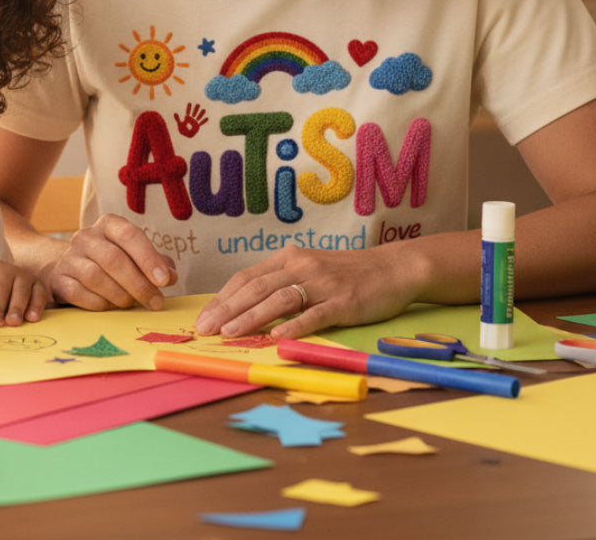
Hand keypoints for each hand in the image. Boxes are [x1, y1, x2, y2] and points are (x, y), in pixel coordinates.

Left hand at [0, 259, 49, 326]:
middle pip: (1, 287)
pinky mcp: (38, 284)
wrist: (9, 281)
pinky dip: (36, 305)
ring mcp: (23, 275)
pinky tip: (32, 318)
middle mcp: (5, 269)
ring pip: (21, 290)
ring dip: (17, 307)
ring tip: (13, 322)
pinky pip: (39, 294)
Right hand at [44, 213, 177, 311]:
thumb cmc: (112, 261)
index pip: (129, 235)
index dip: (148, 258)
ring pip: (95, 277)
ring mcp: (69, 257)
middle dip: (138, 283)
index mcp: (108, 224)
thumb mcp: (135, 256)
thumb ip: (156, 263)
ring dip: (119, 295)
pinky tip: (111, 306)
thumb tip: (171, 276)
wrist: (71, 267)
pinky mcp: (57, 278)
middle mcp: (86, 236)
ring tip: (132, 303)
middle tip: (155, 302)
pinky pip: (78, 293)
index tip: (164, 280)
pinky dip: (99, 303)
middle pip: (113, 259)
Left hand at [173, 103, 208, 138]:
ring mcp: (195, 122)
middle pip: (194, 112)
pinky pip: (201, 123)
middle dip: (196, 109)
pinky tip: (207, 118)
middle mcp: (192, 119)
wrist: (186, 135)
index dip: (189, 107)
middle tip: (198, 104)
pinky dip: (204, 121)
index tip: (189, 103)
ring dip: (201, 113)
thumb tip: (175, 113)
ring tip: (204, 109)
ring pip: (199, 116)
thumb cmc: (182, 129)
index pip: (188, 111)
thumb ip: (177, 119)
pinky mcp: (198, 126)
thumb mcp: (179, 124)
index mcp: (187, 118)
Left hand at [193, 244, 427, 339]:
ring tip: (230, 334)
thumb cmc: (347, 273)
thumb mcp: (309, 269)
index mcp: (289, 257)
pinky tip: (278, 338)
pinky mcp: (344, 301)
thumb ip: (281, 282)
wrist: (393, 268)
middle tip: (205, 329)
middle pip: (256, 288)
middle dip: (227, 310)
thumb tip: (244, 305)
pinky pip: (315, 314)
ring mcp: (323, 283)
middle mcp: (302, 266)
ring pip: (280, 299)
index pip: (246, 277)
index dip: (222, 298)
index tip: (203, 317)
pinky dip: (295, 325)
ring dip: (252, 317)